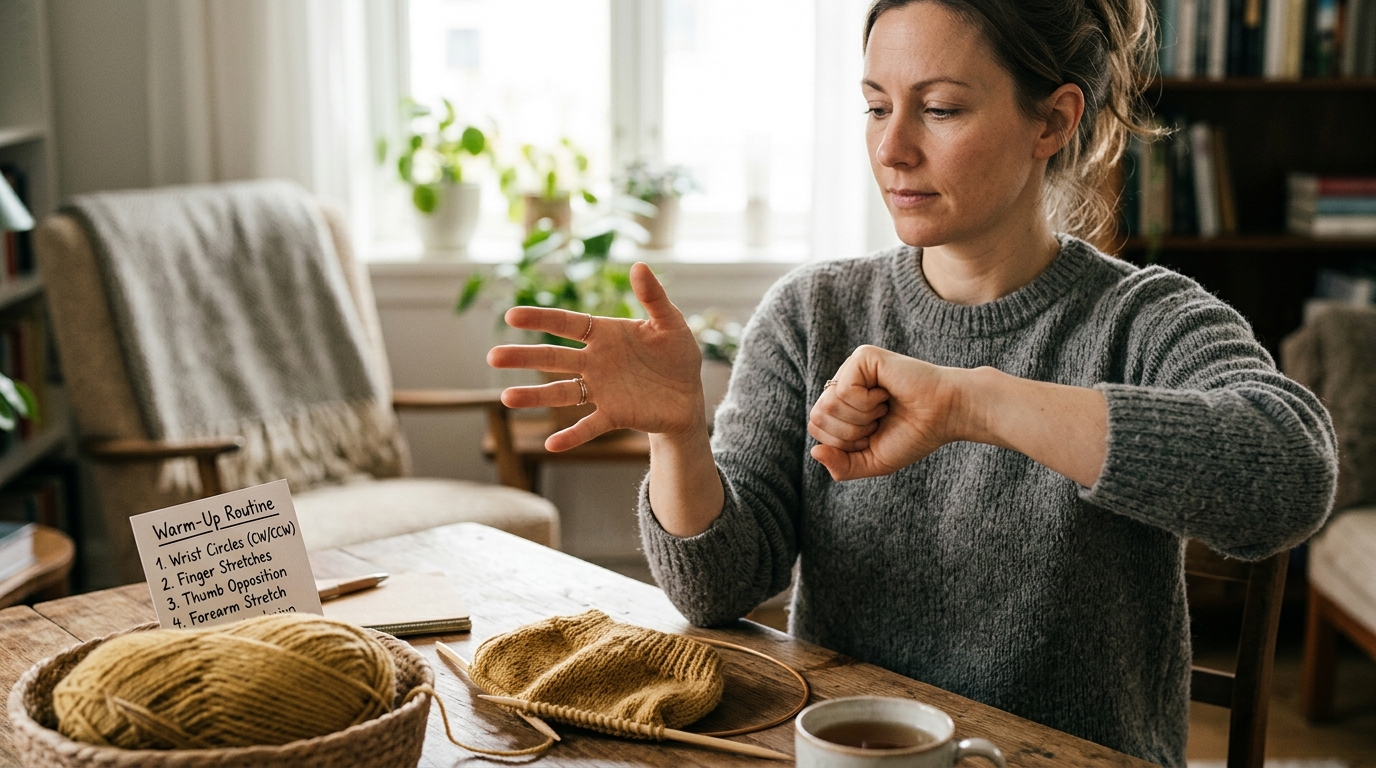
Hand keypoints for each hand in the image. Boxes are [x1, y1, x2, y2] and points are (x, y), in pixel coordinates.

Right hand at [487, 262, 705, 451]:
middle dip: (523, 357)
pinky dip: (571, 435)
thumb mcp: (670, 323)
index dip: (541, 319)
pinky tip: (551, 445)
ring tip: (507, 399)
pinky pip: (589, 426)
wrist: (688, 397)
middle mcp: (595, 362)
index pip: (566, 323)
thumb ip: (654, 297)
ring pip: (562, 392)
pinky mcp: (614, 415)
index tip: (511, 316)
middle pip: (553, 357)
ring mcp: (601, 390)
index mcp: (604, 335)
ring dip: (535, 397)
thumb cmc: (676, 356)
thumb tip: (639, 266)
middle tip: (492, 357)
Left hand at [808, 345, 968, 480]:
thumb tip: (814, 452)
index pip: (816, 429)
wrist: (947, 416)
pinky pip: (843, 391)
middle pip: (816, 417)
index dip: (844, 443)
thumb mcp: (872, 461)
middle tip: (880, 421)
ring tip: (884, 407)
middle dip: (851, 433)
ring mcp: (852, 367)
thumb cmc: (914, 435)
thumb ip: (842, 466)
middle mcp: (843, 382)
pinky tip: (886, 393)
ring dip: (861, 418)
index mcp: (841, 404)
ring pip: (827, 405)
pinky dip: (866, 404)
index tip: (874, 434)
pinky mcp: (863, 356)